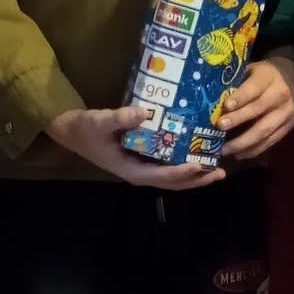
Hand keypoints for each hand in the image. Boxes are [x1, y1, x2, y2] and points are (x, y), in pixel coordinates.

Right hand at [46, 103, 224, 189]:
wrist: (72, 132)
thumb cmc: (87, 129)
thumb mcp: (101, 122)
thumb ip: (122, 118)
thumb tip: (146, 111)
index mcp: (131, 170)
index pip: (162, 175)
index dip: (182, 172)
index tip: (201, 165)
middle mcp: (139, 173)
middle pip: (173, 182)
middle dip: (197, 179)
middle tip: (220, 172)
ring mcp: (142, 168)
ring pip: (172, 178)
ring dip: (194, 176)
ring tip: (216, 169)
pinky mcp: (143, 159)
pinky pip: (167, 167)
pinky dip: (184, 165)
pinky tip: (197, 154)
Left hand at [217, 55, 293, 159]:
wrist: (291, 79)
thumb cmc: (262, 75)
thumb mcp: (250, 71)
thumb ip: (236, 83)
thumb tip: (210, 100)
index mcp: (269, 78)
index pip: (254, 88)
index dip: (240, 98)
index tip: (225, 106)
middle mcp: (280, 95)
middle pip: (259, 110)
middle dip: (238, 120)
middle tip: (219, 127)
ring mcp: (286, 113)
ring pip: (265, 130)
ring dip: (243, 142)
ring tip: (224, 150)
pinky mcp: (288, 127)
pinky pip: (270, 141)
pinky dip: (253, 150)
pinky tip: (238, 154)